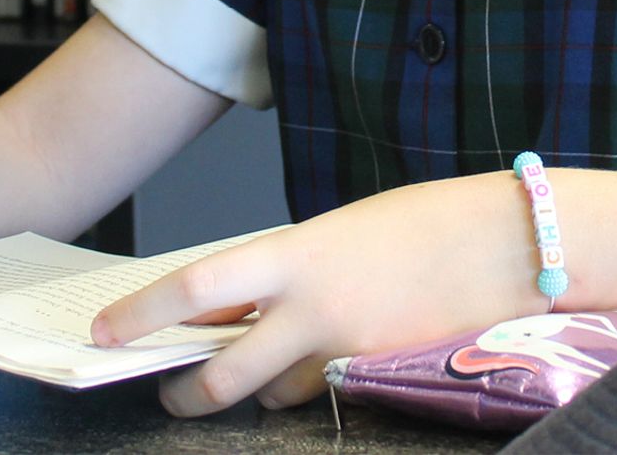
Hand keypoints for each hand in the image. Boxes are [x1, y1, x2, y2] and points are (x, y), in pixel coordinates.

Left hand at [90, 172, 538, 416]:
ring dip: (255, 390)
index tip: (108, 327)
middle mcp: (312, 308)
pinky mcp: (376, 374)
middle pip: (220, 374)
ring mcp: (345, 349)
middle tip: (170, 396)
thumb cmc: (426, 221)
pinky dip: (307, 386)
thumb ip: (289, 268)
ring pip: (271, 394)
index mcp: (294, 252)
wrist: (507, 241)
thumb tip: (245, 300)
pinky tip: (319, 363)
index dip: (143, 313)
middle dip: (186, 394)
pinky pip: (320, 392)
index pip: (195, 288)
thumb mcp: (340, 232)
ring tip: (255, 373)